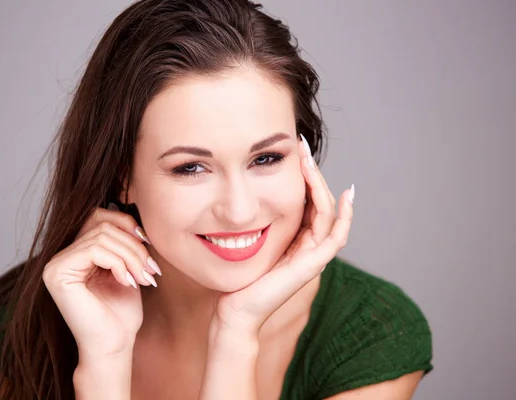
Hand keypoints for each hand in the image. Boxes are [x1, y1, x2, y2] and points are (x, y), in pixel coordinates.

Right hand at [42, 205, 159, 360]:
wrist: (114, 345)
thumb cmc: (121, 312)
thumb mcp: (127, 267)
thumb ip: (123, 240)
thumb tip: (130, 209)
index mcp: (76, 252)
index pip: (100, 216)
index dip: (128, 225)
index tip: (149, 247)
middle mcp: (61, 255)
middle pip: (103, 223)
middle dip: (134, 245)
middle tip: (151, 270)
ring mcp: (55, 264)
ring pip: (102, 235)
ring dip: (132, 256)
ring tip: (143, 278)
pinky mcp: (57, 273)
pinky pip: (95, 248)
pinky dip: (119, 262)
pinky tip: (126, 281)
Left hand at [214, 134, 353, 334]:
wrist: (236, 309)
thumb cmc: (240, 276)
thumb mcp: (250, 240)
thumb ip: (258, 222)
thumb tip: (246, 195)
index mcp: (296, 238)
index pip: (309, 200)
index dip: (306, 175)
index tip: (295, 150)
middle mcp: (308, 245)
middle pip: (321, 201)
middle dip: (313, 172)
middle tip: (302, 146)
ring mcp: (313, 255)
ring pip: (328, 213)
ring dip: (321, 184)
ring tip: (310, 161)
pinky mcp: (312, 266)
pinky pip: (336, 237)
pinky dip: (345, 217)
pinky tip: (346, 195)